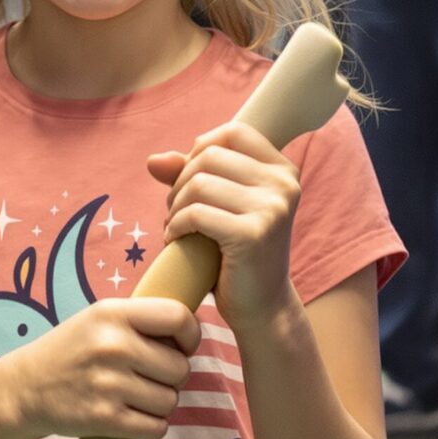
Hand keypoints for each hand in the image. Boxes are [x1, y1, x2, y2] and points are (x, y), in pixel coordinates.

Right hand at [0, 297, 200, 438]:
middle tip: (148, 376)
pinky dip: (151, 426)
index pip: (178, 318)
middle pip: (180, 368)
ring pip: (170, 401)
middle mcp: (112, 345)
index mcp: (113, 313)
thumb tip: (190, 332)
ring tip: (136, 396)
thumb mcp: (99, 319)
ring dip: (161, 403)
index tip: (181, 346)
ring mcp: (109, 384)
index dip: (191, 335)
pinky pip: (156, 427)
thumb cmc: (71, 351)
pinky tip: (133, 417)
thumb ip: (139, 320)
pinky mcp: (106, 419)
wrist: (25, 388)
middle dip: (172, 377)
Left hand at [147, 122, 301, 330]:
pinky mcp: (254, 234)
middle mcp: (284, 184)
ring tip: (175, 226)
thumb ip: (189, 174)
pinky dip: (175, 225)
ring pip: (199, 183)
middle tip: (176, 210)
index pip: (232, 132)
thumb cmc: (236, 251)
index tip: (191, 179)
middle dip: (180, 181)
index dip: (201, 148)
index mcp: (282, 170)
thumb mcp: (218, 205)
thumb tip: (153, 159)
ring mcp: (272, 208)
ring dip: (175, 206)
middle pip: (209, 155)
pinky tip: (174, 239)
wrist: (261, 306)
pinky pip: (196, 213)